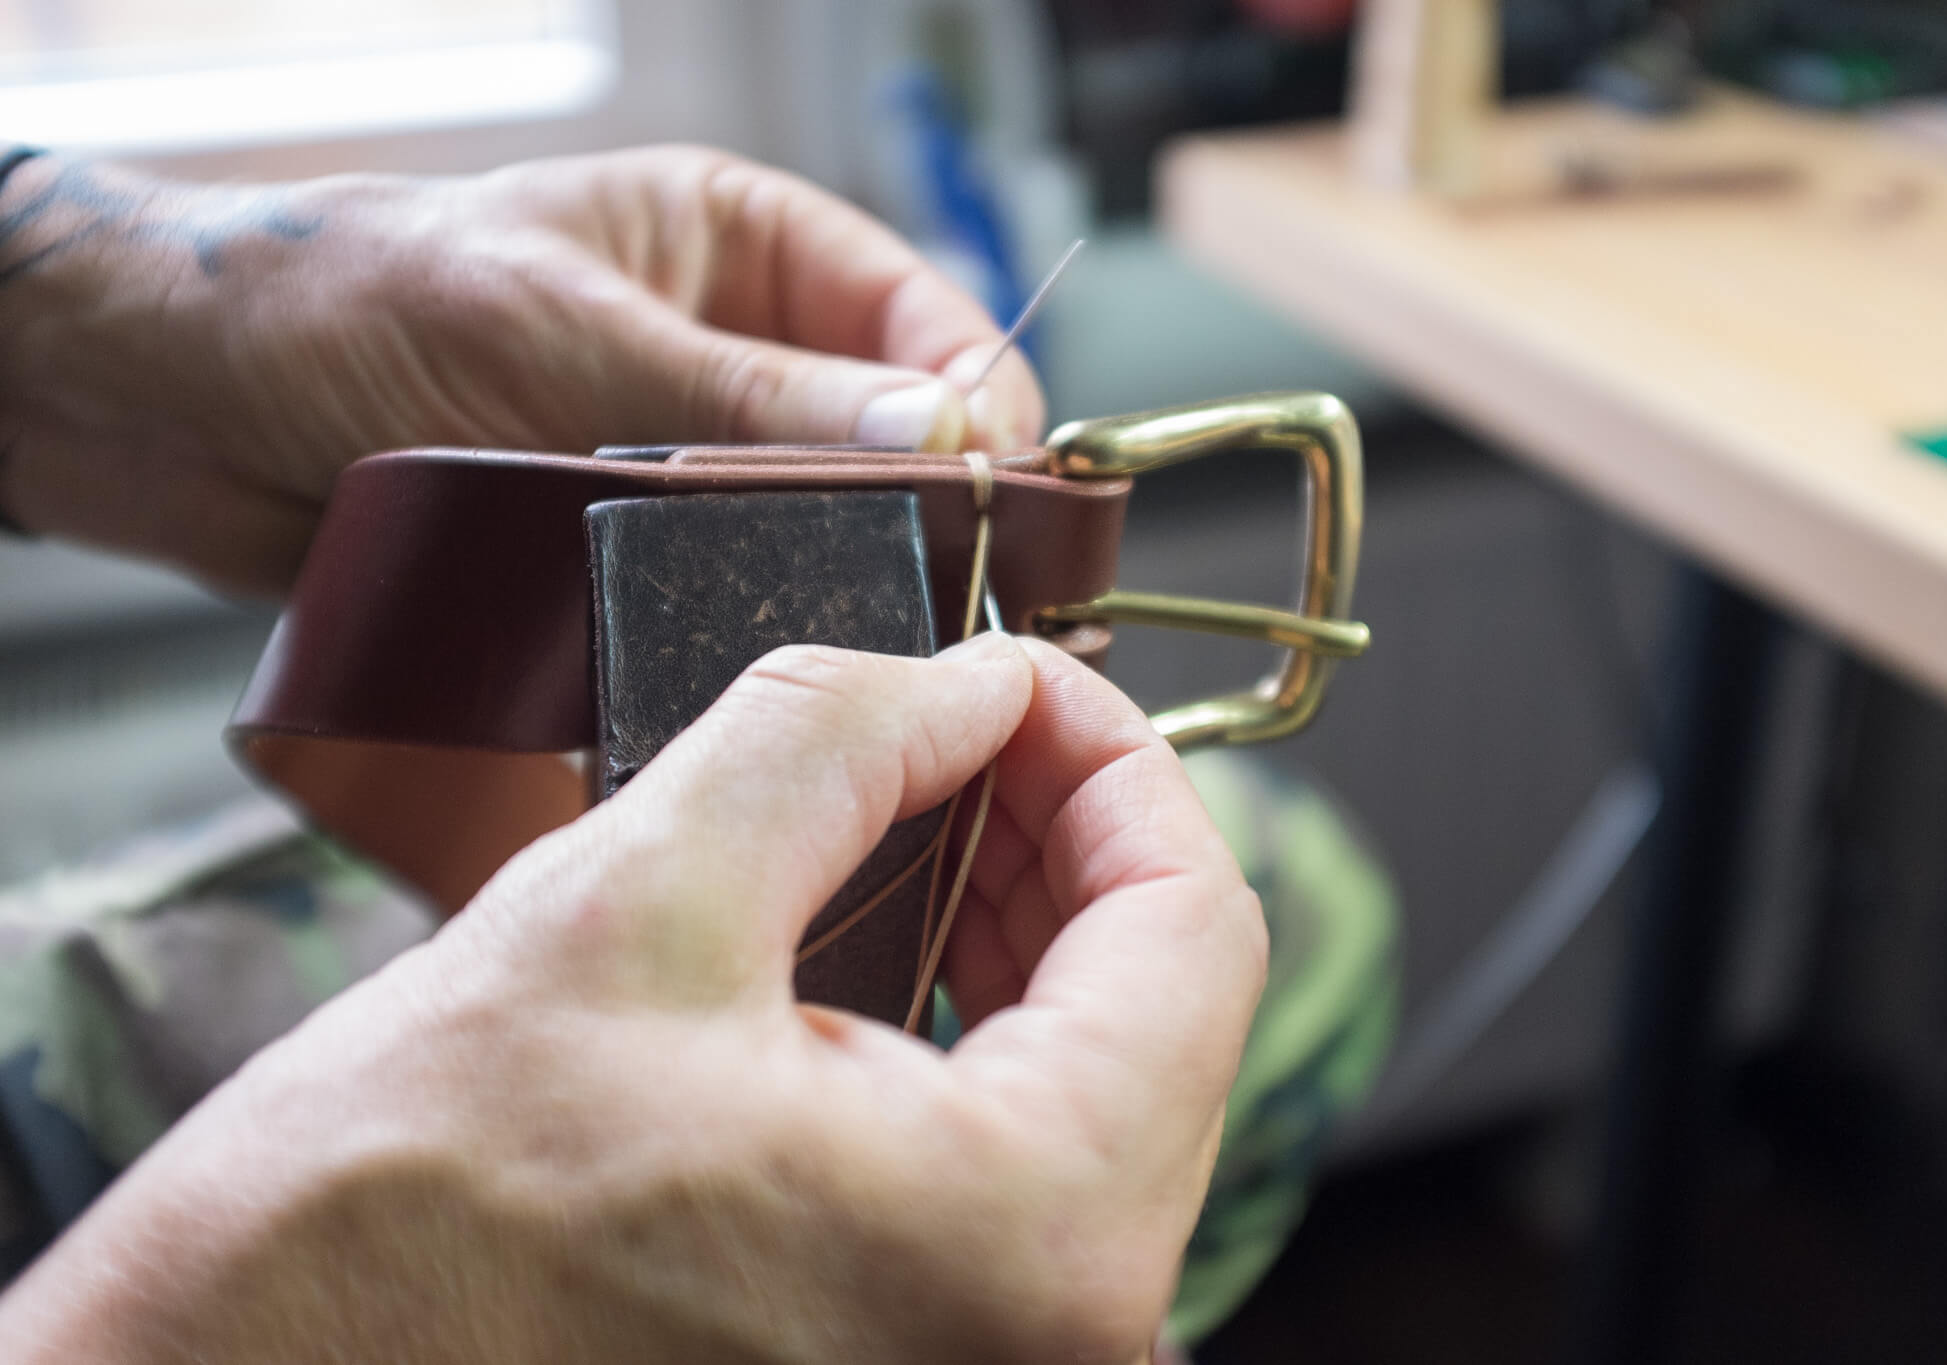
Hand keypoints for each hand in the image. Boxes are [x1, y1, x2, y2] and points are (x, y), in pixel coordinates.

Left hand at [0, 148, 1042, 592]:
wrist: (188, 405)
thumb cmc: (359, 303)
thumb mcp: (567, 334)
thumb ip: (752, 398)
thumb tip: (938, 433)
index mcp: (741, 246)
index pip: (921, 323)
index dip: (980, 409)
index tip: (1007, 503)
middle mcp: (733, 350)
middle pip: (893, 437)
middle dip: (932, 512)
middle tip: (964, 604)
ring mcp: (685, 453)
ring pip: (821, 527)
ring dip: (845, 581)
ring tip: (875, 645)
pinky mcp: (631, 542)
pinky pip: (730, 588)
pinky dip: (756, 628)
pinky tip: (772, 665)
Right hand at [0, 635, 1265, 1363]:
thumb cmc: (393, 1230)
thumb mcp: (631, 906)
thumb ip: (842, 739)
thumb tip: (972, 677)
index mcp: (1033, 1237)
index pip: (1200, 931)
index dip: (1117, 762)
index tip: (1026, 679)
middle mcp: (1059, 1339)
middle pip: (1162, 1011)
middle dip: (1065, 833)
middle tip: (965, 720)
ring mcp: (996, 1363)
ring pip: (1096, 1085)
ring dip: (1024, 919)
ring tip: (928, 805)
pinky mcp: (923, 1362)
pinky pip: (1017, 1168)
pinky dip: (978, 1028)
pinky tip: (900, 937)